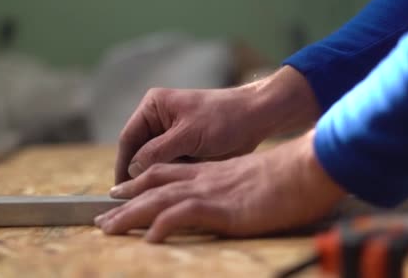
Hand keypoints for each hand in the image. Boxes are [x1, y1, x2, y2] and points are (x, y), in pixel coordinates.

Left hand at [97, 130, 344, 242]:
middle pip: (153, 186)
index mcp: (209, 171)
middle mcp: (202, 178)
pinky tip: (148, 239)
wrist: (306, 168)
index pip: (165, 172)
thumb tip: (227, 201)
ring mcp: (210, 192)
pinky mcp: (222, 207)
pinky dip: (163, 225)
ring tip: (107, 229)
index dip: (140, 180)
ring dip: (130, 215)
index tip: (121, 191)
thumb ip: (231, 188)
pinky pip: (184, 215)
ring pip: (159, 200)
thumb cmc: (287, 177)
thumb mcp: (250, 179)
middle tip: (102, 219)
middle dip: (124, 202)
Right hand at [115, 66, 319, 182]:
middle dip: (137, 174)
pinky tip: (169, 193)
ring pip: (151, 162)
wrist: (257, 118)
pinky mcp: (182, 147)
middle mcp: (157, 119)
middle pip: (137, 152)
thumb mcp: (188, 134)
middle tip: (133, 201)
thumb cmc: (224, 119)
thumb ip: (158, 151)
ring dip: (153, 178)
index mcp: (153, 107)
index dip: (122, 165)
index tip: (121, 191)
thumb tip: (133, 170)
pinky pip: (167, 166)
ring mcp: (169, 134)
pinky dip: (168, 178)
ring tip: (150, 199)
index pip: (128, 139)